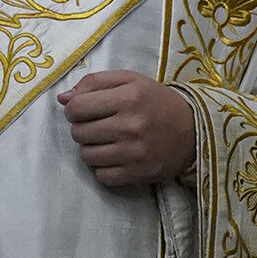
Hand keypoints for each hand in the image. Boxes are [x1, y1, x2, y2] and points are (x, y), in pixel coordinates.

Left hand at [58, 70, 196, 190]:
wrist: (194, 131)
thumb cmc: (156, 102)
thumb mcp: (130, 81)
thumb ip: (94, 83)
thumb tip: (62, 99)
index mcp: (129, 97)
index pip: (76, 108)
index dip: (74, 109)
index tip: (85, 110)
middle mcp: (131, 125)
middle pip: (78, 133)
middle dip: (83, 128)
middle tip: (99, 125)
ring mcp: (134, 152)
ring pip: (86, 156)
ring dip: (91, 149)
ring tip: (107, 141)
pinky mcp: (138, 174)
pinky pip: (101, 176)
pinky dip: (104, 168)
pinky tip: (116, 157)